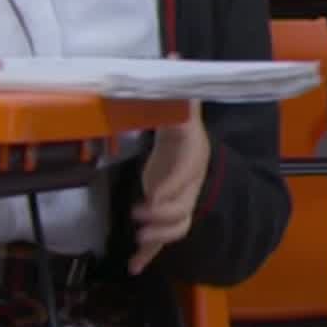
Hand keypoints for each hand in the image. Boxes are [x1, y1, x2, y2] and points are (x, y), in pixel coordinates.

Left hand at [129, 102, 210, 274]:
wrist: (188, 142)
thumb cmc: (180, 124)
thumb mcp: (180, 107)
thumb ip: (175, 91)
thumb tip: (172, 59)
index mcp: (193, 157)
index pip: (187, 176)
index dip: (172, 188)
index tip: (154, 196)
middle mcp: (190, 184)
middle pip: (184, 208)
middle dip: (162, 216)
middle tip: (139, 213)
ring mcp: (179, 202)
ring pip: (177, 226)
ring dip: (159, 237)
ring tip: (138, 240)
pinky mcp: (164, 213)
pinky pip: (160, 239)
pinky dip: (147, 255)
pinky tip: (133, 267)